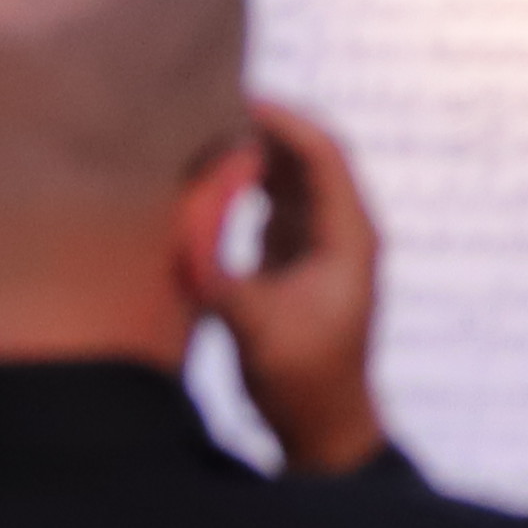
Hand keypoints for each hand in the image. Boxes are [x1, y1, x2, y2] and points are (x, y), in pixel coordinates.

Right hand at [199, 97, 387, 478]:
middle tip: (207, 107)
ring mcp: (321, 242)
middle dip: (262, 128)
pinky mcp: (299, 258)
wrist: (326, 429)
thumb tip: (178, 232)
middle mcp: (342, 230)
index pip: (324, 153)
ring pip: (290, 176)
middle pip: (307, 155)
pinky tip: (208, 179)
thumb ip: (218, 279)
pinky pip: (276, 202)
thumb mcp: (257, 330)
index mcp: (349, 236)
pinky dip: (245, 184)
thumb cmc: (303, 383)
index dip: (284, 120)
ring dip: (253, 153)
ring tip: (201, 132)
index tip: (237, 98)